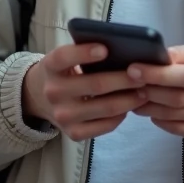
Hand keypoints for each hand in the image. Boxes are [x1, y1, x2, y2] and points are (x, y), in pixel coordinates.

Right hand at [22, 44, 147, 141]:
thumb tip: (123, 51)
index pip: (64, 57)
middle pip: (95, 85)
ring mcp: (62, 116)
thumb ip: (84, 53)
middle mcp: (53, 92)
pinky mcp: (73, 133)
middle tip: (143, 75)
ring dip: (129, 100)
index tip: (106, 49)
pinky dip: (120, 116)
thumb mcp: (65, 58)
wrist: (39, 98)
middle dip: (124, 80)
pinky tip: (130, 107)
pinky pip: (104, 126)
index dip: (84, 53)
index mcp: (50, 66)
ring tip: (144, 92)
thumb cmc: (63, 71)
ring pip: (104, 108)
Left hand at [127, 44, 183, 145]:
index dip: (158, 74)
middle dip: (149, 91)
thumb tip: (156, 57)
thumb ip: (181, 54)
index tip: (133, 70)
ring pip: (174, 115)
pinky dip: (160, 121)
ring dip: (149, 107)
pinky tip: (153, 112)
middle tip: (130, 85)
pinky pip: (178, 129)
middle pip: (177, 97)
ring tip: (136, 98)